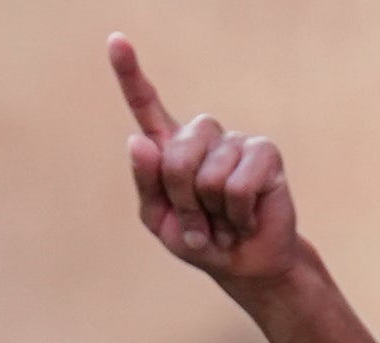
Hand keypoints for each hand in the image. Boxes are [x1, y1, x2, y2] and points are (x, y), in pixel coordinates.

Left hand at [112, 39, 309, 297]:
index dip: (130, 74)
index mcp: (170, 147)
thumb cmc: (200, 239)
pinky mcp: (264, 152)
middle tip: (199, 224)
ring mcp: (234, 140)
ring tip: (223, 221)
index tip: (116, 41)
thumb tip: (138, 140)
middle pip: (175, 157)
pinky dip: (236, 215)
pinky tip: (245, 218)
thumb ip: (146, 183)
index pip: (146, 105)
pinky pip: (237, 186)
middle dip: (182, 202)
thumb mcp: (159, 219)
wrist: (244, 264)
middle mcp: (201, 136)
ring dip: (211, 213)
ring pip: (207, 176)